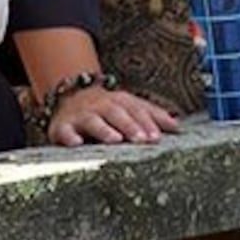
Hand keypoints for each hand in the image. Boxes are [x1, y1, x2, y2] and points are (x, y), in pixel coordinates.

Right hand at [47, 84, 178, 146]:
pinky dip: (69, 136)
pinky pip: (64, 131)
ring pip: (93, 120)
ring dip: (104, 129)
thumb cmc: (107, 108)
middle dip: (130, 125)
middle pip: (116, 113)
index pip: (135, 109)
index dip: (146, 122)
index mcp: (119, 101)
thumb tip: (177, 126)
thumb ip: (152, 115)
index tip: (157, 136)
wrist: (69, 96)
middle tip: (142, 139)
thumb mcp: (129, 106)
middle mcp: (100, 106)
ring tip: (115, 139)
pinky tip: (76, 143)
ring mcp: (81, 116)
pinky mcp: (62, 127)